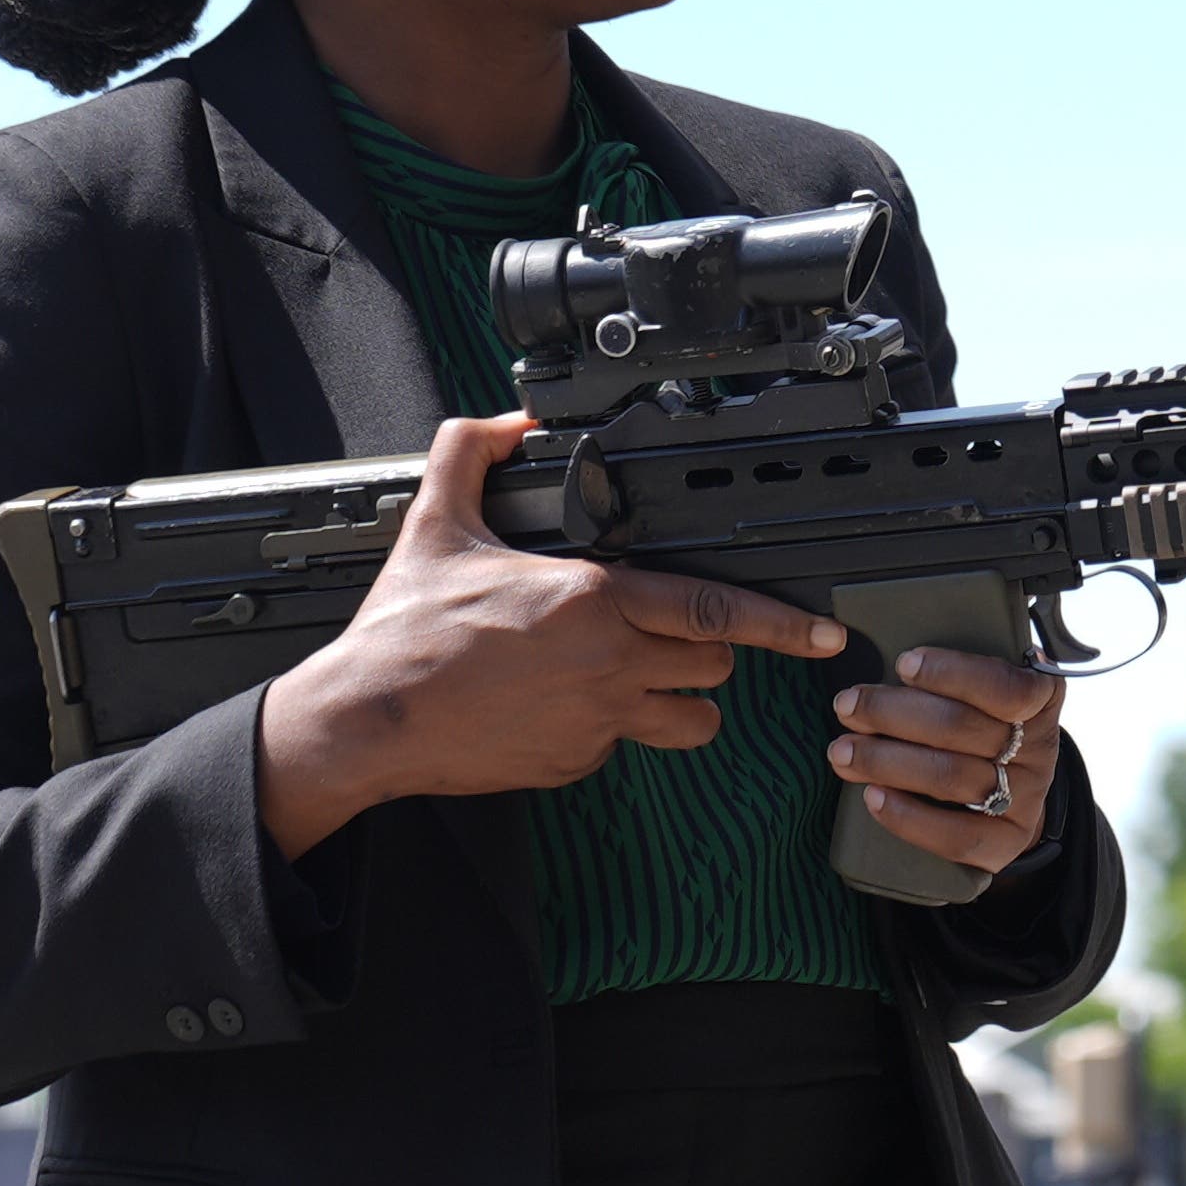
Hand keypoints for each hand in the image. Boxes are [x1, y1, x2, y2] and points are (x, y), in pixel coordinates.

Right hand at [258, 417, 848, 851]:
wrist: (365, 721)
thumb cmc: (401, 632)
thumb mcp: (434, 523)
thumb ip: (471, 455)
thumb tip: (504, 422)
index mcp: (592, 602)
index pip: (712, 609)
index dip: (779, 622)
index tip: (820, 632)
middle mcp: (608, 665)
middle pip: (711, 662)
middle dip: (707, 649)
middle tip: (673, 637)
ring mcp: (597, 722)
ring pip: (690, 718)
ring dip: (682, 699)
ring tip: (641, 679)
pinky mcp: (576, 763)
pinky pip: (626, 745)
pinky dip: (614, 728)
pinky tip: (567, 705)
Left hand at [832, 649, 1066, 887]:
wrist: (1011, 796)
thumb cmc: (980, 729)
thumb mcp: (985, 693)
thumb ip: (955, 675)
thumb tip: (887, 649)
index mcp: (1040, 700)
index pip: (1004, 685)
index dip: (952, 673)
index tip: (903, 664)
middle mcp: (1039, 749)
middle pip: (964, 729)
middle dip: (894, 714)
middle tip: (847, 706)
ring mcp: (1025, 799)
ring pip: (953, 778)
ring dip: (887, 762)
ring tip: (843, 752)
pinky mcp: (1005, 843)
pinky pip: (957, 836)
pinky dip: (909, 817)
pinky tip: (873, 798)